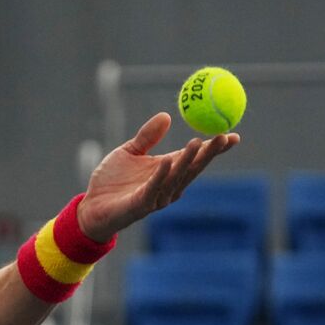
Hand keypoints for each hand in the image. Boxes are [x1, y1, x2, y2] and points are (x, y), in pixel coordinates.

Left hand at [77, 112, 239, 242]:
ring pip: (176, 177)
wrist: (91, 207)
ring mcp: (155, 197)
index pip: (196, 158)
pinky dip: (161, 174)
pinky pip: (153, 188)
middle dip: (210, 154)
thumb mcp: (129, 152)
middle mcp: (167, 185)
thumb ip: (147, 136)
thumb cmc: (111, 182)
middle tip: (224, 136)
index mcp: (167, 171)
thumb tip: (167, 116)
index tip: (233, 135)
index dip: (214, 149)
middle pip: (193, 168)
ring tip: (199, 142)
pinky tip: (168, 161)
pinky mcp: (140, 204)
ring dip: (188, 161)